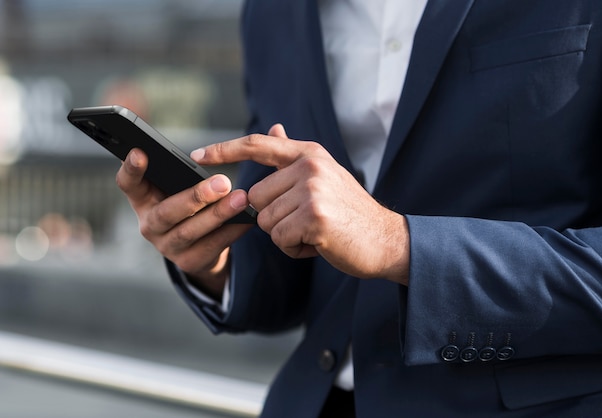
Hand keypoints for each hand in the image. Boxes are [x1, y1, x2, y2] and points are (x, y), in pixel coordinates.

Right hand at [115, 148, 252, 296]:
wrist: (202, 246)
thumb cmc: (196, 203)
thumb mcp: (188, 182)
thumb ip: (206, 159)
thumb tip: (271, 128)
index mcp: (143, 198)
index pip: (128, 183)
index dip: (131, 169)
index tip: (140, 152)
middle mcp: (149, 223)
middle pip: (167, 212)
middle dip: (195, 196)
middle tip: (222, 182)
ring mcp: (166, 246)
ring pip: (190, 231)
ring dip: (217, 215)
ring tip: (241, 199)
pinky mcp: (188, 262)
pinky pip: (211, 246)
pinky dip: (231, 232)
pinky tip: (248, 220)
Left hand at [190, 125, 409, 284]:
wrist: (386, 239)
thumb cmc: (350, 211)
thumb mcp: (323, 175)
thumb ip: (293, 156)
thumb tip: (274, 126)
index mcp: (309, 154)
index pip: (258, 145)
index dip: (224, 149)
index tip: (198, 155)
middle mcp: (309, 167)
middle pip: (255, 197)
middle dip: (274, 217)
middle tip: (307, 221)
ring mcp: (312, 191)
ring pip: (266, 221)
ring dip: (286, 235)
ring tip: (316, 231)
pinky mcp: (314, 217)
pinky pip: (280, 239)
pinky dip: (295, 248)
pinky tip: (319, 243)